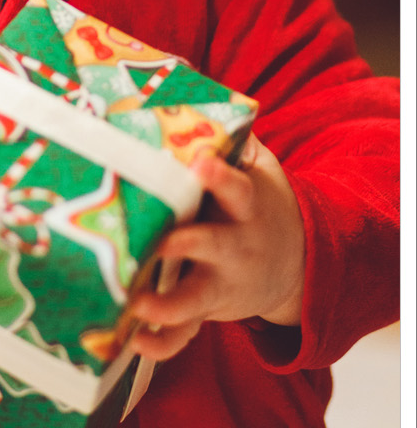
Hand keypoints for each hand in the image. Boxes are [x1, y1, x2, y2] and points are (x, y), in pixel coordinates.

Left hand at [128, 135, 304, 362]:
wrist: (295, 264)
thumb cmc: (257, 203)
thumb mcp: (257, 168)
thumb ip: (229, 138)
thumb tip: (188, 85)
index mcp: (245, 207)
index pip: (236, 189)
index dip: (220, 178)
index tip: (201, 163)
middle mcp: (234, 248)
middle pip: (212, 246)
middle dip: (185, 243)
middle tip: (156, 240)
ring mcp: (219, 284)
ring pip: (193, 299)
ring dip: (165, 305)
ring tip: (135, 303)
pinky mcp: (205, 312)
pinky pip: (183, 334)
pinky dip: (159, 342)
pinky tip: (132, 339)